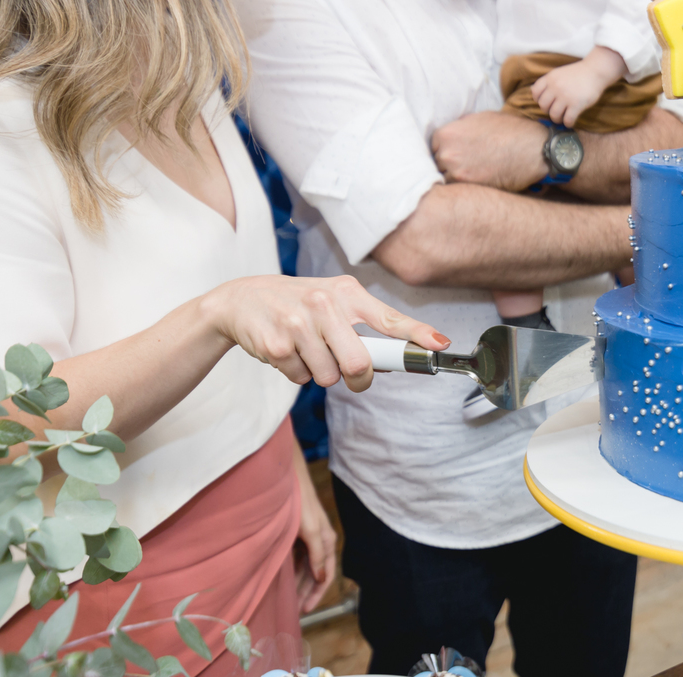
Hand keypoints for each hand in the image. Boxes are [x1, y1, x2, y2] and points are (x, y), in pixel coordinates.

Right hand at [204, 274, 449, 392]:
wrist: (240, 299)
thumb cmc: (297, 302)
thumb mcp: (333, 299)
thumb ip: (364, 325)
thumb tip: (396, 360)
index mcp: (346, 292)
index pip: (390, 318)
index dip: (418, 335)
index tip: (441, 345)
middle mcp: (323, 303)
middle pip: (359, 364)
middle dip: (359, 378)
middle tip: (348, 372)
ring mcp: (298, 324)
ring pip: (329, 377)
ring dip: (321, 373)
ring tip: (306, 349)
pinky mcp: (276, 344)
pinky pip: (301, 378)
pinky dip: (297, 373)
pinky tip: (286, 350)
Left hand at [291, 446, 336, 613]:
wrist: (287, 480)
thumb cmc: (301, 504)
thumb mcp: (311, 530)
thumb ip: (318, 555)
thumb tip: (322, 578)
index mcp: (327, 541)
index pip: (325, 575)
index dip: (316, 594)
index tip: (305, 610)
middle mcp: (319, 542)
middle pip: (314, 574)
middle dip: (305, 592)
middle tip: (292, 609)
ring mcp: (306, 538)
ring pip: (303, 567)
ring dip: (296, 583)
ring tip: (285, 598)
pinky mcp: (295, 534)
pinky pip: (294, 558)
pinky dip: (289, 571)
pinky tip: (280, 579)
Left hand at [431, 111, 547, 191]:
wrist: (532, 149)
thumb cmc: (510, 131)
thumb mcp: (480, 118)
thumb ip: (459, 128)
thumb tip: (451, 136)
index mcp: (446, 134)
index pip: (432, 148)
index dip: (442, 152)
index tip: (451, 156)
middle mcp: (447, 155)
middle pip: (436, 166)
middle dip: (446, 167)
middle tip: (460, 167)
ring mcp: (458, 174)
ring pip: (445, 181)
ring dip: (454, 180)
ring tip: (468, 177)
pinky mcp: (471, 189)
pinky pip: (460, 191)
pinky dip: (465, 189)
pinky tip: (476, 184)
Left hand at [532, 47, 626, 128]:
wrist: (595, 71)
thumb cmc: (578, 73)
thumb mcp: (559, 73)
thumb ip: (548, 82)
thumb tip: (533, 92)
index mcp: (550, 78)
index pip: (535, 93)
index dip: (538, 100)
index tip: (546, 102)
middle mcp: (556, 87)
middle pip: (543, 106)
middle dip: (548, 111)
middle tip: (555, 111)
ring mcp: (565, 97)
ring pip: (554, 115)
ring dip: (557, 119)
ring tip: (562, 118)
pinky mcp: (576, 105)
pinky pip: (567, 120)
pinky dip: (568, 123)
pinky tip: (570, 121)